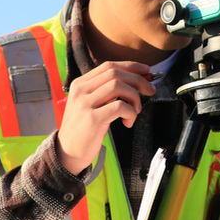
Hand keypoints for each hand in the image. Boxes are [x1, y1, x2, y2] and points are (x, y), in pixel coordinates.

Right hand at [56, 61, 154, 175]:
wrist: (67, 153)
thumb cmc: (86, 128)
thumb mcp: (93, 104)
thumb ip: (109, 91)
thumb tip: (140, 80)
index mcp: (80, 83)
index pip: (109, 66)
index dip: (131, 66)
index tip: (147, 71)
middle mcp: (80, 90)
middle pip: (115, 73)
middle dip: (138, 79)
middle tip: (151, 90)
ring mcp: (85, 104)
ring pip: (118, 86)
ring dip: (135, 97)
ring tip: (136, 110)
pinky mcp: (92, 119)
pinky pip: (120, 106)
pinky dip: (131, 112)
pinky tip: (128, 122)